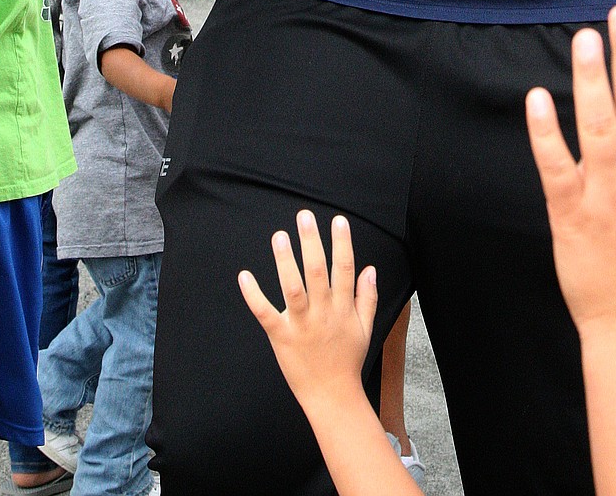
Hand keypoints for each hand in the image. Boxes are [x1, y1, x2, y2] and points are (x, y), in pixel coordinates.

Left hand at [239, 211, 377, 414]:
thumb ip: (367, 297)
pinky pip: (266, 313)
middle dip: (312, 242)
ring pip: (293, 288)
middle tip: (304, 216)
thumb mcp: (365, 328)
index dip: (342, 243)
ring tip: (279, 236)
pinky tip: (245, 276)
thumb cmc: (348, 360)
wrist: (332, 397)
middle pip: (318, 272)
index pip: (345, 269)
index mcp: (343, 308)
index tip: (339, 220)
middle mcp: (323, 313)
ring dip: (286, 262)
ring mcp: (301, 325)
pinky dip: (254, 295)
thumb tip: (370, 268)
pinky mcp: (281, 338)